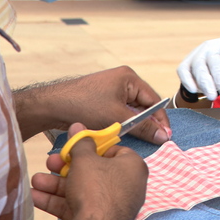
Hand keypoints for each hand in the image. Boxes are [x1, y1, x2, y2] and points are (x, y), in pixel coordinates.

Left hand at [16, 66, 171, 143]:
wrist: (53, 106)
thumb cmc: (84, 105)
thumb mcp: (117, 117)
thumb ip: (142, 127)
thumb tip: (163, 136)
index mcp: (129, 78)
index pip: (153, 99)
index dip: (160, 119)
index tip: (166, 136)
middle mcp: (122, 80)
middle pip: (143, 104)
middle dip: (148, 122)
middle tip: (156, 141)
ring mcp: (111, 89)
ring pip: (131, 110)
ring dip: (135, 125)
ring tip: (142, 140)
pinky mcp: (102, 99)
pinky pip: (120, 112)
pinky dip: (123, 123)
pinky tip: (125, 135)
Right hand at [31, 123, 148, 219]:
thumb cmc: (95, 186)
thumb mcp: (84, 160)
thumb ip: (80, 142)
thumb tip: (78, 125)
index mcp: (132, 167)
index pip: (112, 151)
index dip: (91, 148)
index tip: (73, 147)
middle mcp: (127, 186)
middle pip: (92, 171)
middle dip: (65, 168)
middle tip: (49, 162)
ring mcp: (113, 206)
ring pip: (81, 190)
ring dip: (56, 184)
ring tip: (35, 181)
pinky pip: (78, 207)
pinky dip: (59, 202)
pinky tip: (35, 197)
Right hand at [177, 38, 219, 100]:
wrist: (210, 57)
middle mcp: (208, 48)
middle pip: (214, 63)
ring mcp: (195, 55)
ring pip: (199, 68)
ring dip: (206, 84)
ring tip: (213, 96)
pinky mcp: (185, 64)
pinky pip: (183, 71)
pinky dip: (188, 80)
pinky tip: (195, 90)